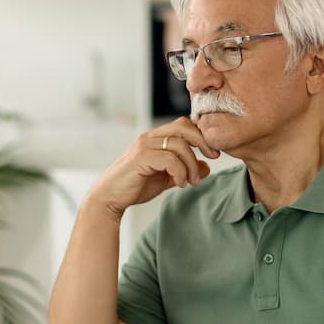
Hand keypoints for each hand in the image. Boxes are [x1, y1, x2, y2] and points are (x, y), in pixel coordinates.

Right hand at [90, 117, 218, 217]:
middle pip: (184, 127)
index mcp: (155, 138)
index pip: (183, 125)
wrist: (110, 198)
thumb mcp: (165, 178)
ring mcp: (144, 146)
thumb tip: (206, 168)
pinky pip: (170, 159)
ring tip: (192, 181)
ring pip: (179, 144)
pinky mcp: (141, 158)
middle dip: (203, 141)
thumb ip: (184, 171)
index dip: (201, 135)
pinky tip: (180, 183)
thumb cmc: (133, 187)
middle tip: (213, 157)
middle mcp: (149, 137)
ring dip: (191, 164)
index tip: (212, 152)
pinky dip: (180, 172)